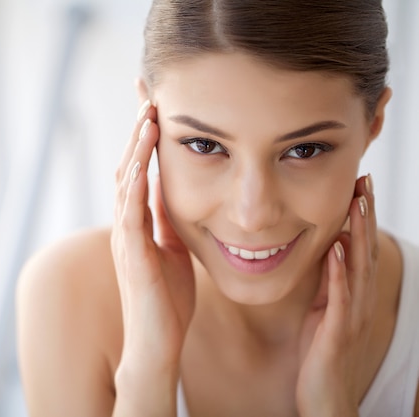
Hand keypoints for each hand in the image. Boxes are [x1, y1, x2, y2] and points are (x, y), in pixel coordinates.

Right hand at [111, 100, 194, 386]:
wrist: (157, 345)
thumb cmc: (167, 303)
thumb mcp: (174, 253)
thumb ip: (169, 225)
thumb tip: (177, 198)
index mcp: (139, 225)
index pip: (140, 171)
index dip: (146, 139)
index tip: (157, 107)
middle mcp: (127, 226)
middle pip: (128, 166)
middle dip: (138, 131)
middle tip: (148, 94)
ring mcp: (125, 238)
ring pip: (126, 182)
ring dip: (136, 148)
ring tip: (148, 115)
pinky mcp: (132, 254)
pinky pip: (131, 211)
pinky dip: (135, 182)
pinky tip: (144, 158)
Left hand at [296, 175, 376, 416]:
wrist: (325, 401)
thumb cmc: (321, 357)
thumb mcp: (323, 313)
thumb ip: (328, 285)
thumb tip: (325, 253)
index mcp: (353, 296)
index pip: (360, 249)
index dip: (362, 218)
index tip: (359, 186)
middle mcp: (359, 302)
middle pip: (365, 250)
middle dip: (366, 215)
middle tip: (365, 180)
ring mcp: (351, 317)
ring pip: (358, 268)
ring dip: (358, 234)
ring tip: (356, 202)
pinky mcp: (337, 332)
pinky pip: (339, 297)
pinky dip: (338, 271)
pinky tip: (334, 249)